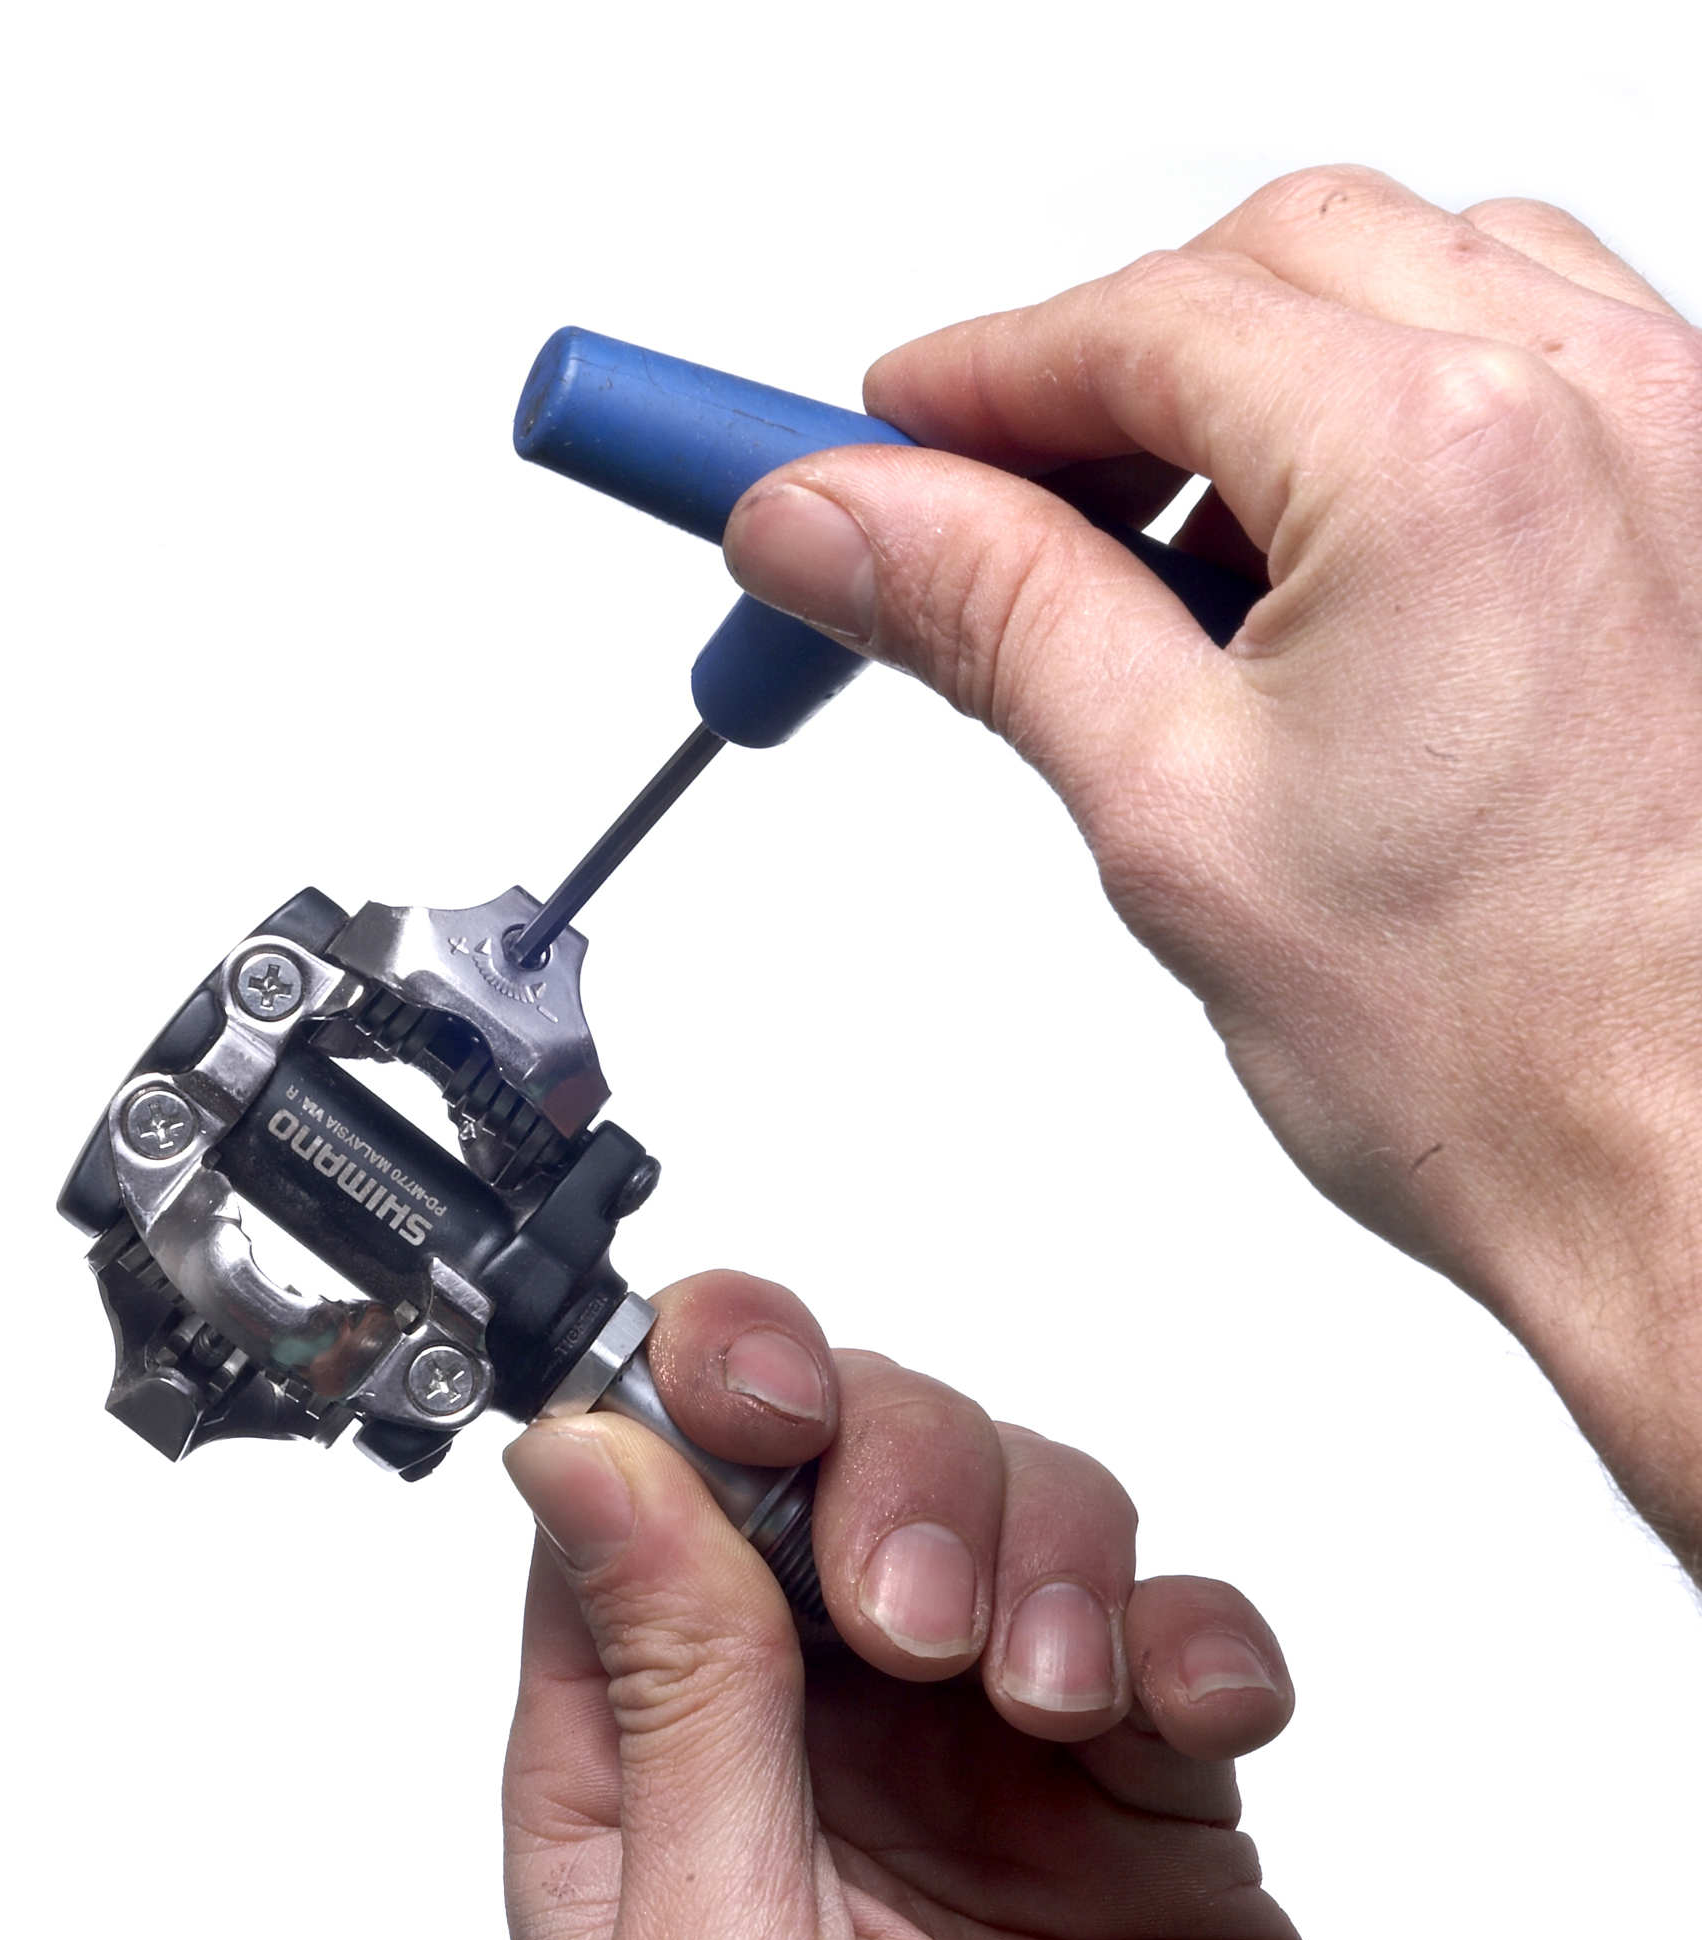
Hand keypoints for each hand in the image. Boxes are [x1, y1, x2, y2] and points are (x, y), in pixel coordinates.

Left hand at [502, 1272, 1317, 1939]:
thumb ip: (663, 1695)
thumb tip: (582, 1450)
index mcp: (652, 1743)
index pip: (652, 1474)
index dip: (705, 1384)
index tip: (759, 1392)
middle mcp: (809, 1711)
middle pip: (844, 1444)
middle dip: (892, 1466)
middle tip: (913, 1611)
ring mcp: (982, 1736)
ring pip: (1016, 1492)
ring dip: (1047, 1548)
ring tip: (1045, 1698)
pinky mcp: (1141, 1787)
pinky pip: (1180, 1625)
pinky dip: (1195, 1634)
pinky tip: (1177, 1717)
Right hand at [720, 167, 1701, 1574]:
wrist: (1698, 1171)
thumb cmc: (1504, 1049)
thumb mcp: (1167, 813)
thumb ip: (987, 615)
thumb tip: (830, 522)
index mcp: (1446, 463)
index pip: (1137, 324)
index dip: (968, 379)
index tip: (872, 443)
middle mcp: (1597, 409)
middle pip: (1270, 261)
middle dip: (1102, 362)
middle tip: (982, 498)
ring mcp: (1684, 446)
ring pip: (1409, 281)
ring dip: (1254, 374)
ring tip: (1160, 553)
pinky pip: (1528, 359)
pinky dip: (1388, 409)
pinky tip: (1321, 564)